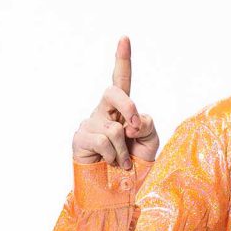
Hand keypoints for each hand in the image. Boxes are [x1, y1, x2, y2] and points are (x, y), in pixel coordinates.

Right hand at [72, 36, 159, 168]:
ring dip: (124, 149)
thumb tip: (128, 122)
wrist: (119, 191)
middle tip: (134, 129)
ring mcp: (90, 123)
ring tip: (122, 161)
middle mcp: (104, 112)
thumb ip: (146, 125)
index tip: (125, 38)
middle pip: (114, 91)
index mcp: (123, 109)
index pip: (121, 80)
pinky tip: (111, 163)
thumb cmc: (135, 164)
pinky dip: (114, 156)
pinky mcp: (80, 138)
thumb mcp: (150, 142)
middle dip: (128, 106)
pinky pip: (104, 141)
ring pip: (114, 128)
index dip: (122, 60)